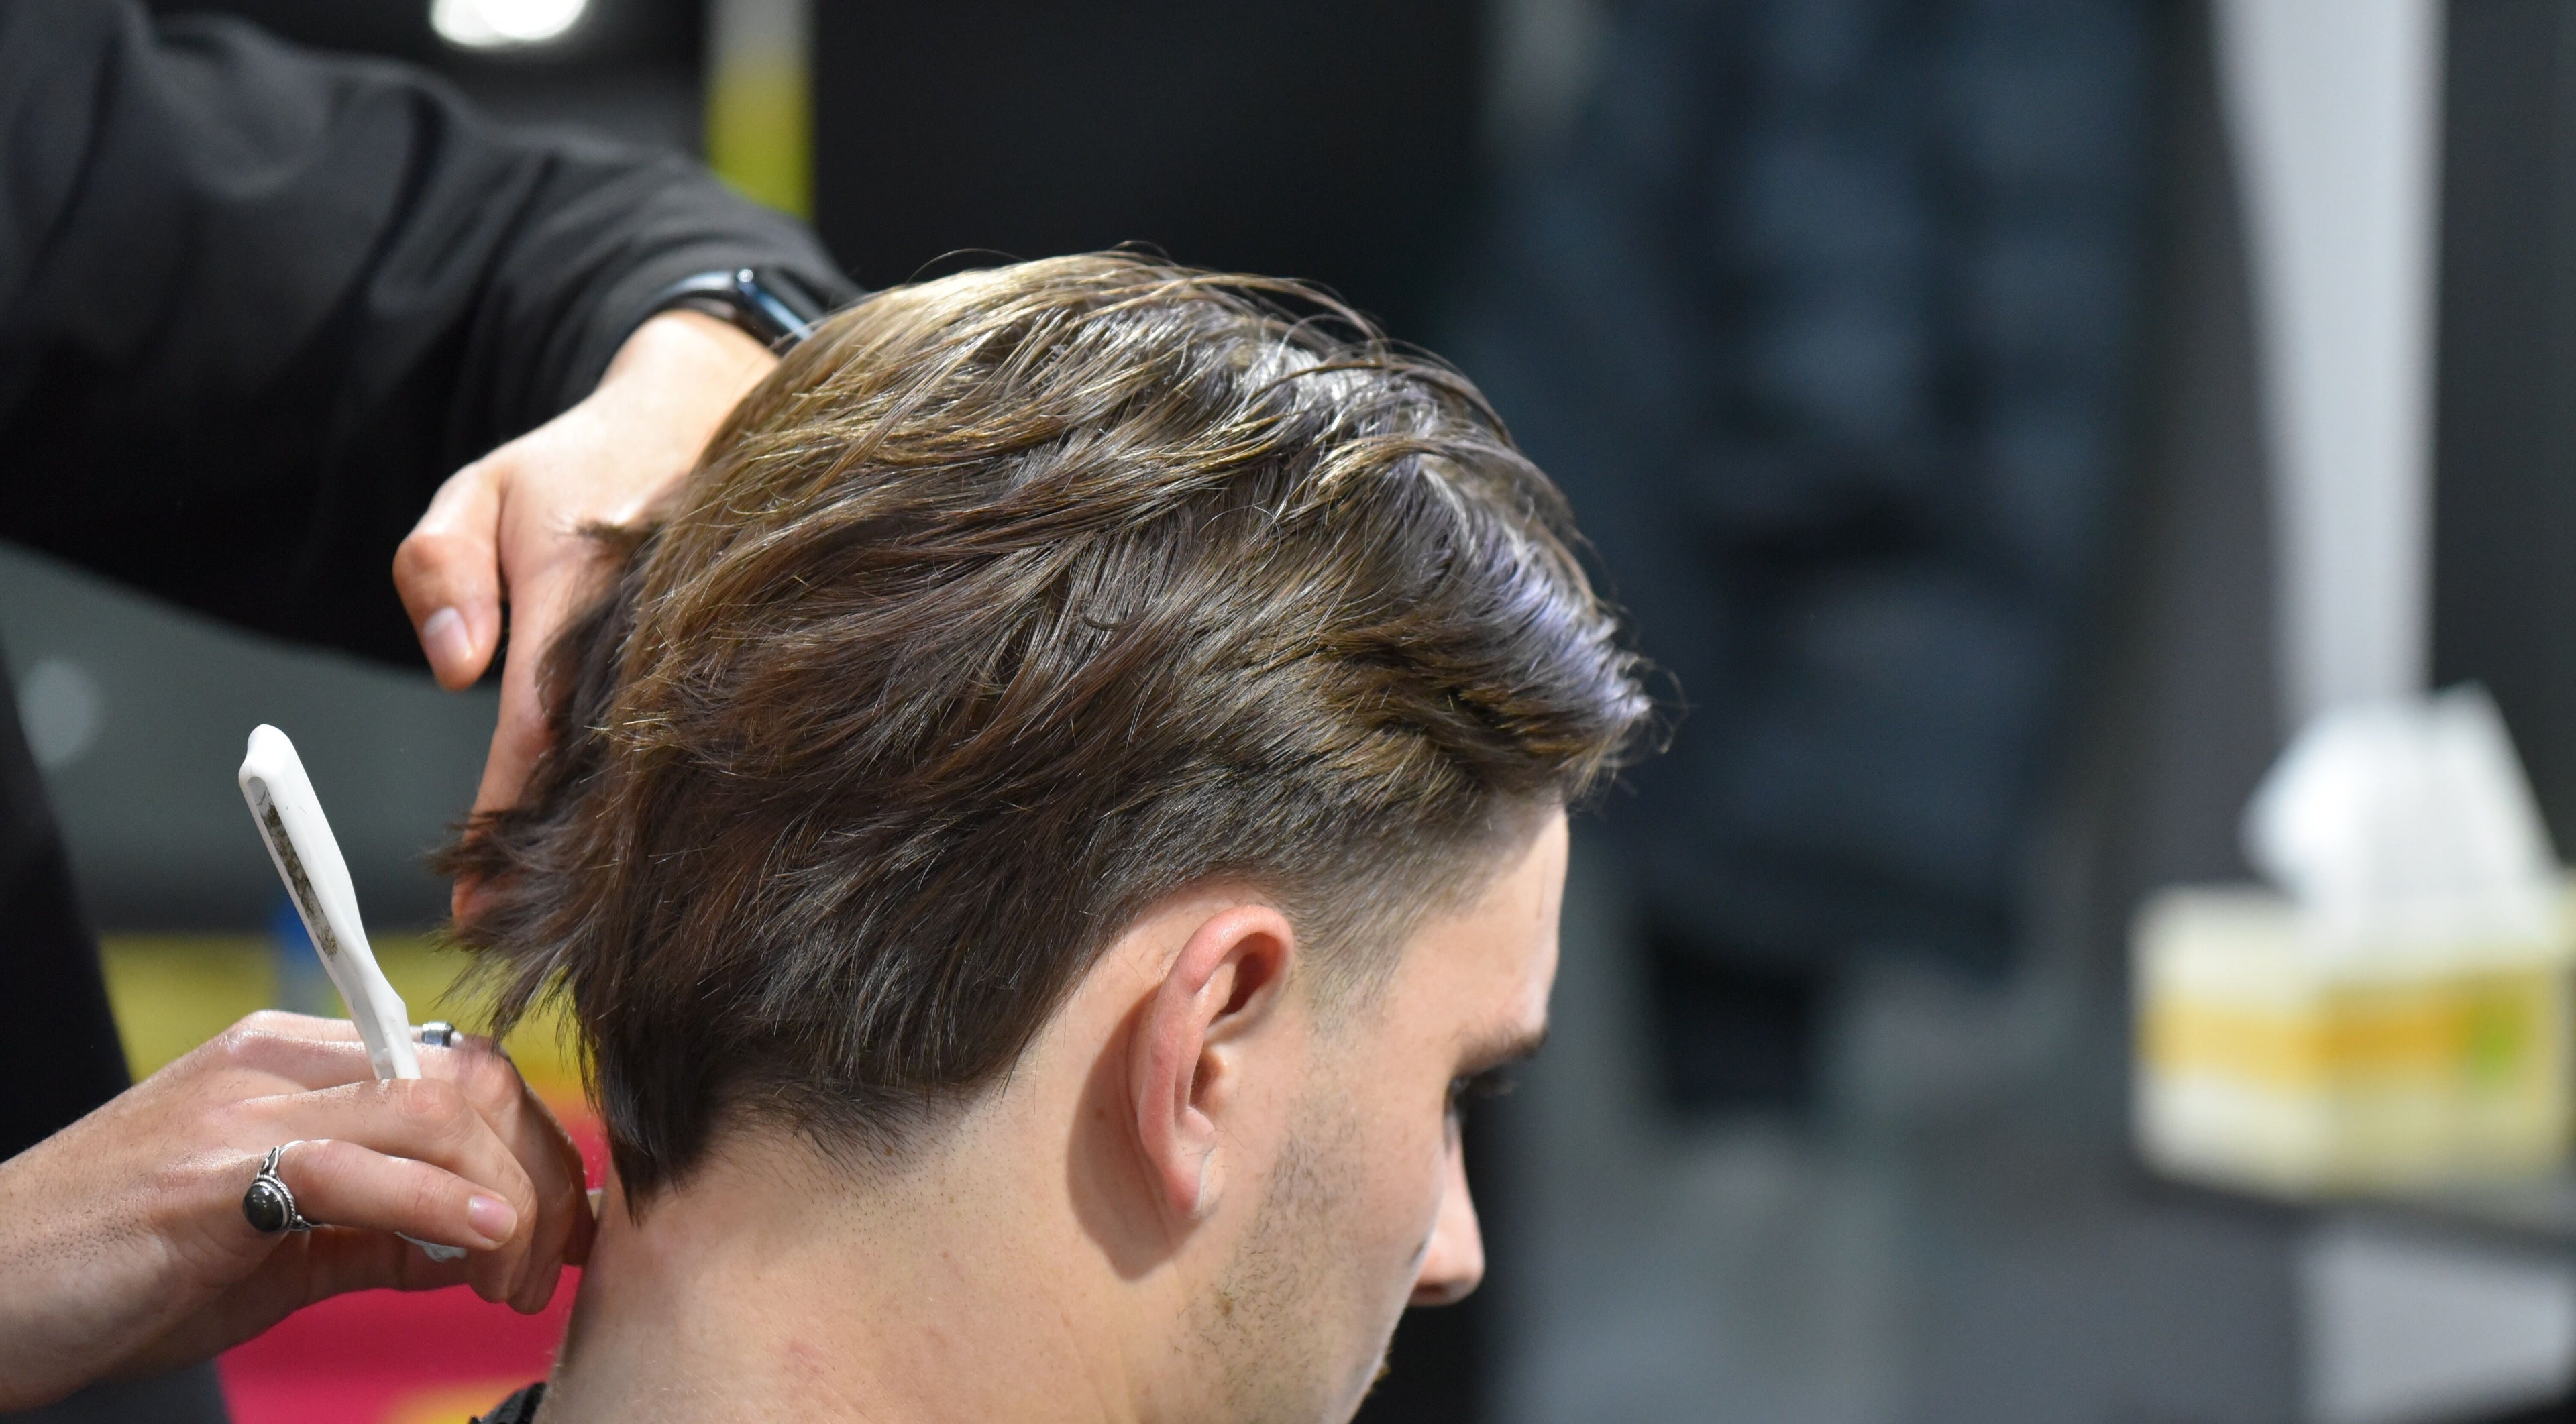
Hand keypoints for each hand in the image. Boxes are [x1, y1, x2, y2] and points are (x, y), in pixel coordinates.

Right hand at [0, 1013, 593, 1408]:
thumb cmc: (116, 1274)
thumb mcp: (276, 1250)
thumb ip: (380, 1232)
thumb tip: (485, 1242)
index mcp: (292, 1065)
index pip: (458, 1072)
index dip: (535, 1143)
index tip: (569, 1224)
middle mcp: (274, 1066)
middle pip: (468, 1081)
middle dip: (539, 1172)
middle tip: (547, 1268)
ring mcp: (240, 1111)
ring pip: (435, 1112)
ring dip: (507, 1201)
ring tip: (515, 1279)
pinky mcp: (208, 1174)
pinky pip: (358, 1166)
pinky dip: (441, 1202)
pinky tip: (485, 1242)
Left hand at [393, 310, 776, 916]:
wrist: (705, 412)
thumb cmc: (577, 468)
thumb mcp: (481, 489)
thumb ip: (440, 565)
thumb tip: (453, 668)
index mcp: (583, 588)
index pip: (535, 731)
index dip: (503, 820)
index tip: (474, 904)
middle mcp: (660, 626)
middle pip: (609, 771)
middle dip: (563, 862)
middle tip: (520, 939)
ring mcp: (715, 644)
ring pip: (664, 767)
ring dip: (620, 843)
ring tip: (578, 922)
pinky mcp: (748, 656)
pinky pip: (704, 740)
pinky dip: (671, 796)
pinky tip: (648, 851)